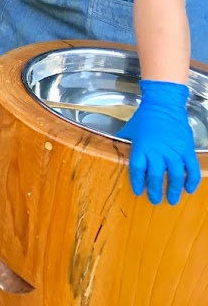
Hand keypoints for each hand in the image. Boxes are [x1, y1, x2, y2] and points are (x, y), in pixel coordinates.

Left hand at [117, 79, 200, 204]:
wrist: (164, 105)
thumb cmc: (144, 117)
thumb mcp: (129, 129)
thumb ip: (124, 142)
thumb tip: (113, 151)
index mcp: (142, 147)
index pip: (138, 169)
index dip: (138, 182)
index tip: (138, 192)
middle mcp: (158, 151)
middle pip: (157, 176)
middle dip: (156, 191)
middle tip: (155, 201)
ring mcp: (175, 151)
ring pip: (176, 175)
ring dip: (174, 190)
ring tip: (172, 200)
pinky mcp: (187, 150)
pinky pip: (192, 169)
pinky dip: (192, 181)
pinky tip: (189, 189)